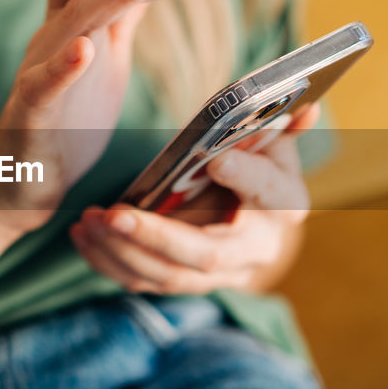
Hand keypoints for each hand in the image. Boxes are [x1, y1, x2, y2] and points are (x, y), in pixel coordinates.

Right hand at [0, 0, 237, 232]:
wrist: (29, 173)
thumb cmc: (70, 113)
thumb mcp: (109, 51)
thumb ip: (127, 11)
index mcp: (78, 15)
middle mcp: (60, 29)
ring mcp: (42, 64)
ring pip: (80, 12)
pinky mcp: (31, 108)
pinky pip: (41, 81)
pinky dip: (62, 65)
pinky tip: (85, 52)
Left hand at [70, 104, 320, 293]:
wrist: (251, 215)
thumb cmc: (258, 163)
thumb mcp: (272, 139)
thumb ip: (280, 122)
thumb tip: (305, 106)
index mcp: (284, 206)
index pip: (268, 195)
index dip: (246, 178)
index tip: (216, 160)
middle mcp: (255, 251)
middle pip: (204, 256)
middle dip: (157, 237)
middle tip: (114, 214)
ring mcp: (218, 275)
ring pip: (166, 276)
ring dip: (121, 250)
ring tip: (89, 220)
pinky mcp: (183, 282)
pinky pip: (142, 280)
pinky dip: (107, 261)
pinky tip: (82, 234)